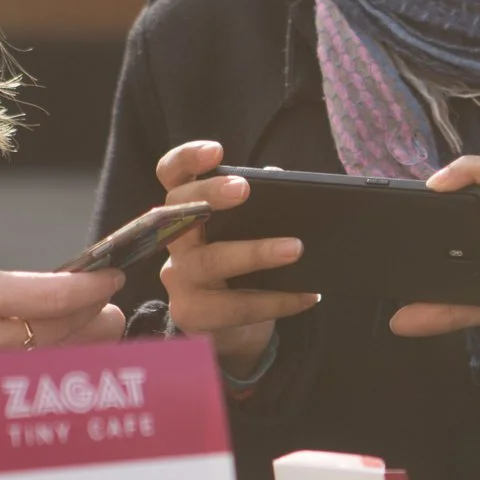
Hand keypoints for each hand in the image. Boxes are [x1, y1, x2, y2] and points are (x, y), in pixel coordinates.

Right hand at [0, 243, 126, 430]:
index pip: (52, 291)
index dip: (89, 285)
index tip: (110, 276)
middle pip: (61, 330)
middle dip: (93, 317)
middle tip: (112, 310)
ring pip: (48, 361)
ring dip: (80, 347)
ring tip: (100, 335)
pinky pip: (20, 384)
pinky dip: (45, 373)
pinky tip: (56, 365)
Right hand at [153, 141, 319, 378]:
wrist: (230, 328)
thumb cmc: (241, 269)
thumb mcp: (248, 233)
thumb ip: (259, 205)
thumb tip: (280, 179)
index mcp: (185, 213)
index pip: (172, 179)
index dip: (186, 160)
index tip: (216, 151)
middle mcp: (174, 244)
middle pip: (175, 213)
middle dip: (209, 196)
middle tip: (245, 188)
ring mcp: (179, 281)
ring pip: (209, 261)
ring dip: (255, 252)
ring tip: (295, 248)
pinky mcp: (193, 315)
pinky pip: (235, 307)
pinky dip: (276, 300)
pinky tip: (308, 294)